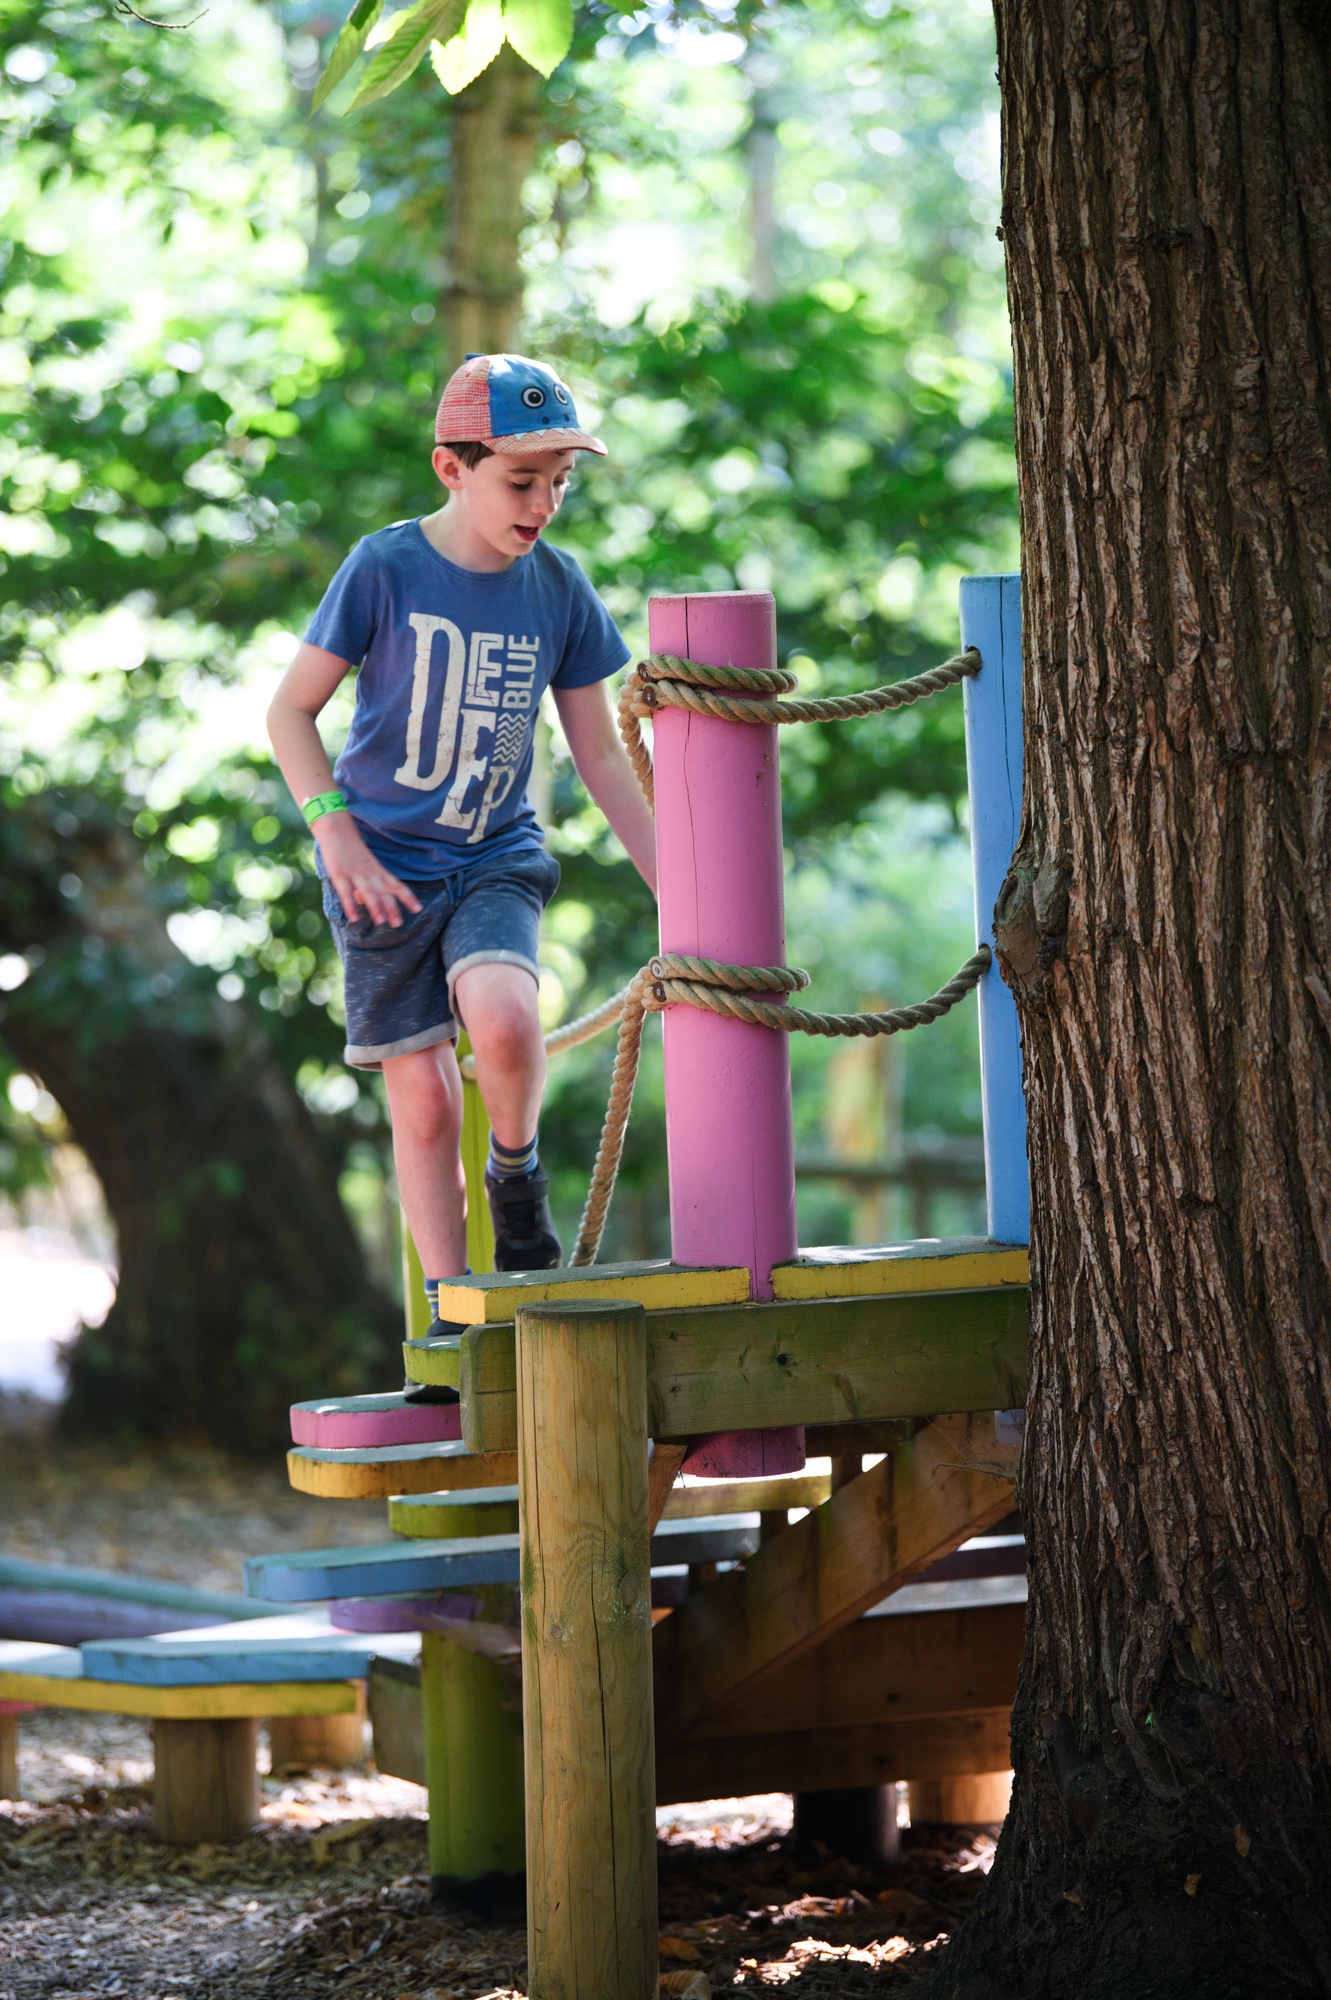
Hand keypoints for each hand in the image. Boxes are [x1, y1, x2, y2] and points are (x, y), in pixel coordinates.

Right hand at [315, 812, 421, 926]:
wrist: (337, 829)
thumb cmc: (352, 850)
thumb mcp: (365, 866)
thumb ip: (366, 884)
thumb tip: (364, 904)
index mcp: (379, 871)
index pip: (397, 885)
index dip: (408, 897)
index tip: (418, 909)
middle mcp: (370, 873)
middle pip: (384, 892)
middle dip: (392, 908)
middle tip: (398, 924)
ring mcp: (355, 874)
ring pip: (368, 892)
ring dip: (375, 907)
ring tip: (381, 921)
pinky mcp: (339, 874)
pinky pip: (345, 892)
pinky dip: (350, 905)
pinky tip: (354, 918)